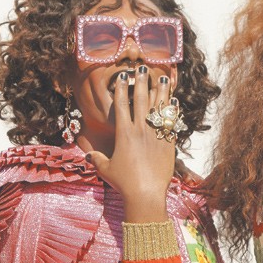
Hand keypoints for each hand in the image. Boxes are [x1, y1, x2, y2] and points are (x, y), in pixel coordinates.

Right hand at [85, 67, 175, 221]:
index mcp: (124, 133)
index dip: (123, 88)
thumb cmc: (124, 183)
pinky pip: (171, 122)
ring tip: (162, 77)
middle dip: (142, 81)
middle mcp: (140, 130)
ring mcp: (156, 135)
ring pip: (159, 108)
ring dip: (160, 91)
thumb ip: (97, 159)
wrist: (146, 194)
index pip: (122, 104)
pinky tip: (174, 100)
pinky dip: (173, 110)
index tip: (124, 75)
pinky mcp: (169, 143)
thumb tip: (87, 154)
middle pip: (141, 99)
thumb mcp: (106, 170)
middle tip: (143, 67)